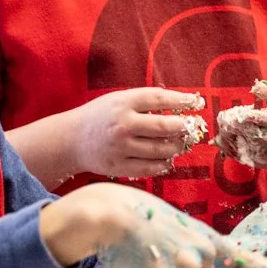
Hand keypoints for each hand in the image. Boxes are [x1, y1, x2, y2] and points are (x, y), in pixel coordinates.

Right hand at [67, 88, 206, 179]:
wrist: (71, 140)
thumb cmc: (100, 116)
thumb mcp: (118, 100)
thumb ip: (144, 100)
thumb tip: (180, 102)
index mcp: (123, 103)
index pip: (159, 99)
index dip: (181, 100)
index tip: (195, 102)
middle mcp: (123, 125)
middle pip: (165, 127)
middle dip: (184, 127)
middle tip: (190, 127)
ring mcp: (121, 148)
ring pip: (161, 150)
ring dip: (177, 147)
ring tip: (180, 143)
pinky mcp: (119, 167)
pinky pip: (151, 168)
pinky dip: (164, 164)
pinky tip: (167, 158)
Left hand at [228, 80, 266, 174]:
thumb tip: (256, 86)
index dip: (258, 118)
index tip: (241, 113)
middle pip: (262, 137)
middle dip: (241, 128)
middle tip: (224, 119)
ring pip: (252, 150)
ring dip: (233, 140)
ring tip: (220, 129)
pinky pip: (249, 159)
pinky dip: (233, 150)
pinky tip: (221, 141)